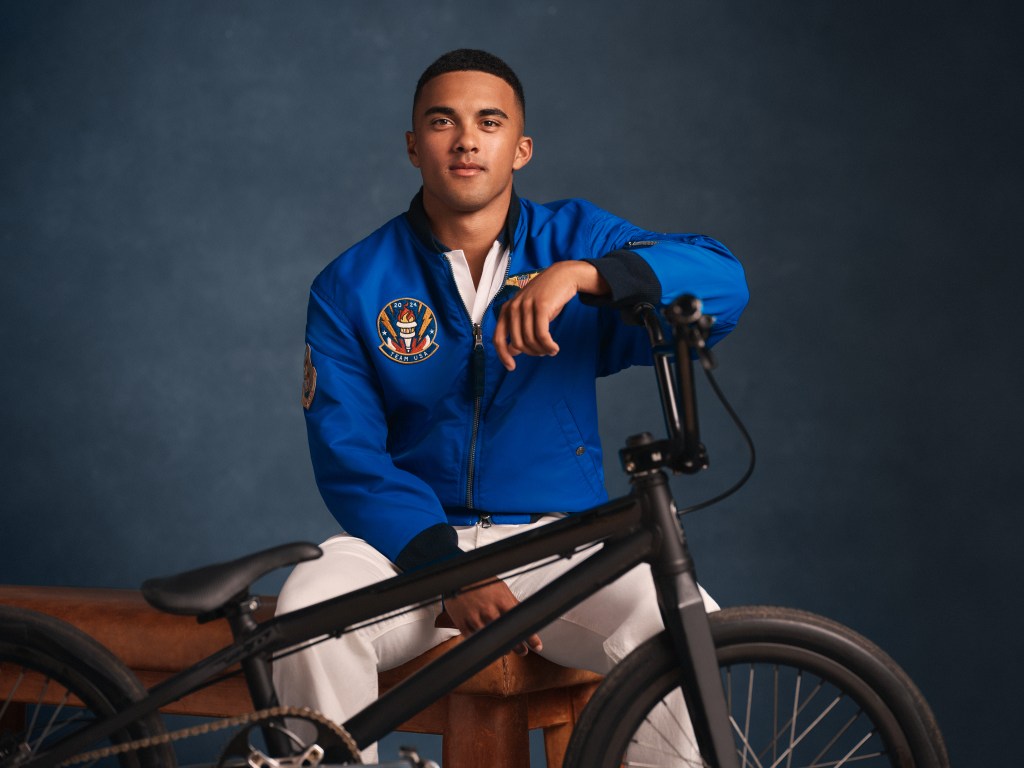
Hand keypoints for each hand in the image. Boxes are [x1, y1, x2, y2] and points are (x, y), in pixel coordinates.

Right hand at [436, 579, 542, 655]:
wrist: (457, 577)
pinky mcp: (462, 623)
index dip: (530, 637)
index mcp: (501, 601)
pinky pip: (475, 639)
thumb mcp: (501, 589)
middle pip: (506, 635)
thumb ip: (513, 603)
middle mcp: (489, 611)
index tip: (537, 646)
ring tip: (507, 650)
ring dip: (501, 648)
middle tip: (523, 651)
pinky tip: (489, 644)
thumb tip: (527, 614)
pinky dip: (483, 643)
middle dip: (518, 647)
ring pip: (491, 641)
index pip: (520, 622)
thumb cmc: (482, 583)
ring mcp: (475, 618)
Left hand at [493, 261, 608, 370]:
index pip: (498, 338)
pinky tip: (555, 348)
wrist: (563, 276)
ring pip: (530, 340)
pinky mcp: (541, 306)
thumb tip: (512, 351)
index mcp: (507, 310)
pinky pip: (542, 335)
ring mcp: (526, 306)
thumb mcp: (529, 313)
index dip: (503, 356)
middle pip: (517, 343)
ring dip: (542, 350)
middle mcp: (513, 307)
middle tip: (543, 353)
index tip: (512, 367)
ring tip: (551, 350)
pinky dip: (549, 346)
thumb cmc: (547, 297)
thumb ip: (518, 329)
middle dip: (531, 353)